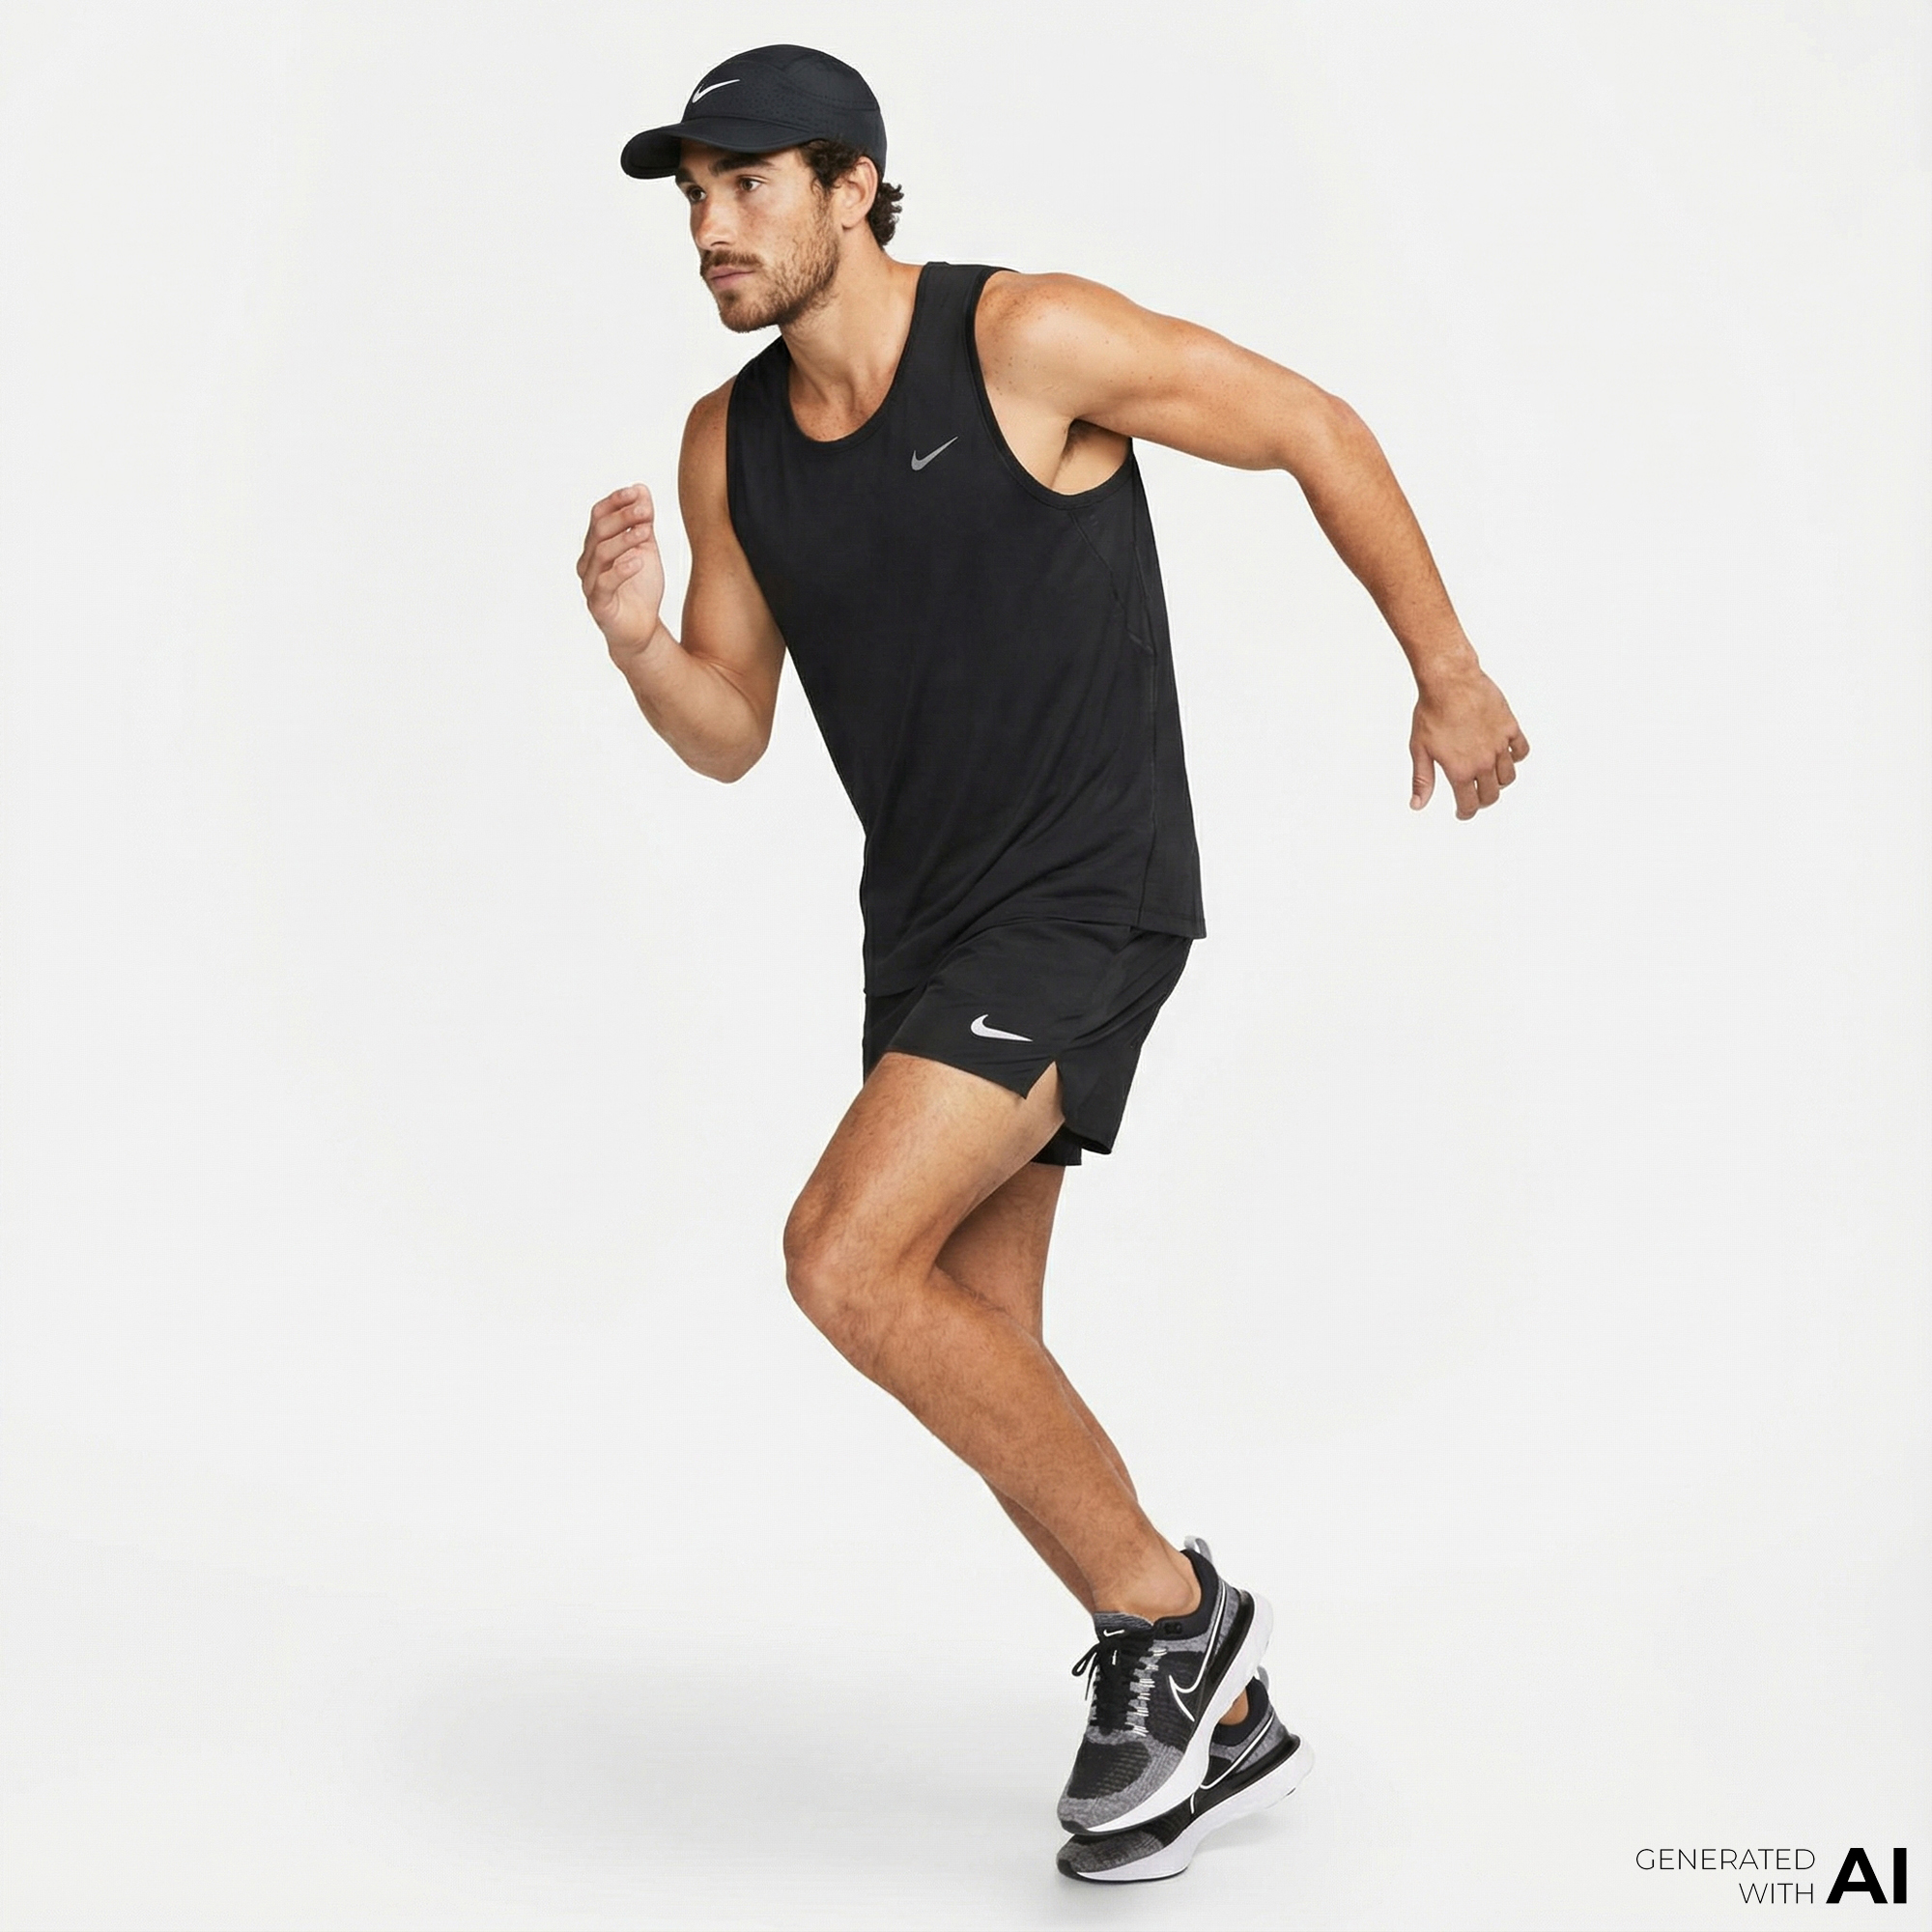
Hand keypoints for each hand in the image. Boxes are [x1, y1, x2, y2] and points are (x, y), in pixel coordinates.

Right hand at [578, 484, 666, 662]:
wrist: (642, 630)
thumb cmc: (640, 589)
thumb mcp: (646, 550)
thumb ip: (642, 523)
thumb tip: (641, 489)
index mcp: (596, 546)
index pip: (598, 515)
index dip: (616, 501)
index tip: (637, 491)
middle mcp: (588, 562)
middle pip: (599, 530)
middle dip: (623, 516)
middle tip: (646, 510)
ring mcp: (590, 583)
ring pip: (601, 553)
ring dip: (624, 539)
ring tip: (646, 532)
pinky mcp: (598, 604)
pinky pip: (604, 583)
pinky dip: (621, 570)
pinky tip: (638, 561)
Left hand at [1409, 666, 1529, 818]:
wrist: (1450, 682)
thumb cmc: (1431, 713)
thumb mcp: (1420, 749)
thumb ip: (1422, 780)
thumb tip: (1417, 805)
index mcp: (1461, 771)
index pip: (1470, 805)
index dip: (1466, 813)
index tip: (1462, 812)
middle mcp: (1483, 762)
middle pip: (1491, 795)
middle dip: (1482, 800)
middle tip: (1474, 796)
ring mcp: (1499, 745)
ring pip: (1508, 777)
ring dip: (1499, 782)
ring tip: (1488, 777)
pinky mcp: (1510, 728)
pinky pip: (1521, 751)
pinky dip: (1515, 757)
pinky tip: (1505, 755)